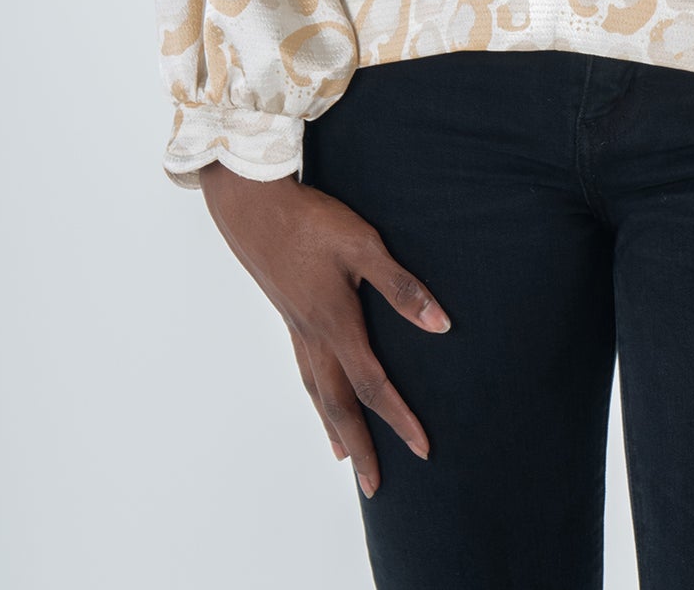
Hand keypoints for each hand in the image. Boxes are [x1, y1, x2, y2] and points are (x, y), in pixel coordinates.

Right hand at [198, 163, 451, 495]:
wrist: (252, 205)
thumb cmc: (311, 221)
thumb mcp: (364, 245)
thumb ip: (401, 287)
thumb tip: (441, 326)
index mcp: (335, 324)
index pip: (374, 385)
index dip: (400, 419)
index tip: (423, 450)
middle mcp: (314, 337)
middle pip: (339, 405)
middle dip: (360, 447)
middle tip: (375, 487)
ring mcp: (296, 328)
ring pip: (317, 392)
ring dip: (335, 427)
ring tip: (344, 456)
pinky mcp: (288, 314)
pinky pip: (304, 370)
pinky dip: (315, 396)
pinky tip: (318, 394)